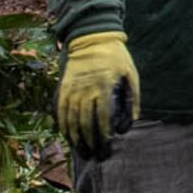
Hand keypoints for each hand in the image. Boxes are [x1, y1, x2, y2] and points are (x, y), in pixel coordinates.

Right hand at [58, 32, 138, 159]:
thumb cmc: (116, 57)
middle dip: (89, 140)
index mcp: (104, 86)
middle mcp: (86, 89)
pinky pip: (60, 109)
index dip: (103, 133)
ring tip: (80, 149)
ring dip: (75, 136)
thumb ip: (132, 97)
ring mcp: (72, 88)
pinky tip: (66, 134)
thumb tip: (132, 120)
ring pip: (70, 118)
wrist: (93, 37)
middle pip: (85, 121)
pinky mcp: (64, 86)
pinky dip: (62, 123)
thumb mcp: (131, 74)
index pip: (102, 116)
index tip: (107, 144)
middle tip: (93, 154)